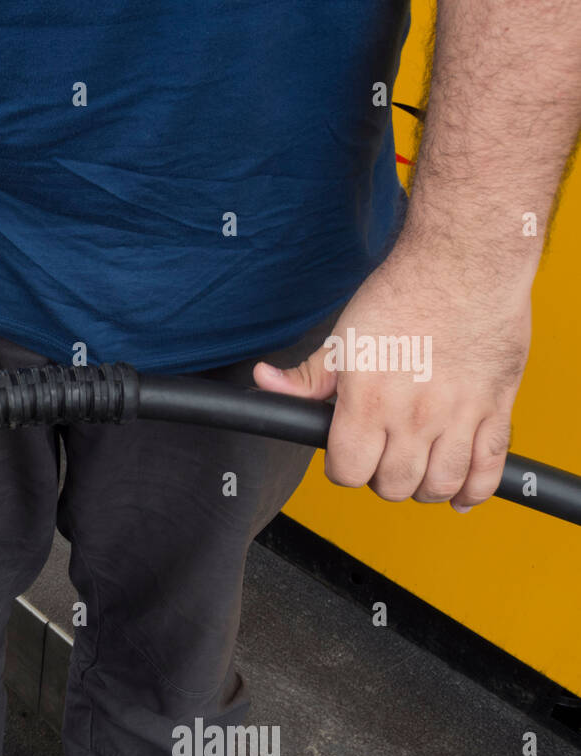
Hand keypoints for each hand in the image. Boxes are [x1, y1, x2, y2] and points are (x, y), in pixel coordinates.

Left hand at [253, 250, 529, 510]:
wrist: (463, 262)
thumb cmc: (403, 294)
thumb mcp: (342, 337)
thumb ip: (306, 375)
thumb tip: (265, 381)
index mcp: (368, 401)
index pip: (349, 472)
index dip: (344, 468)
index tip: (350, 456)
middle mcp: (412, 414)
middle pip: (393, 486)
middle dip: (383, 478)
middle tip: (385, 457)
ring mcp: (457, 414)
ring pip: (439, 485)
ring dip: (425, 487)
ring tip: (419, 470)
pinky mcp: (495, 407)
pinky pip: (489, 468)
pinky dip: (475, 489)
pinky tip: (460, 491)